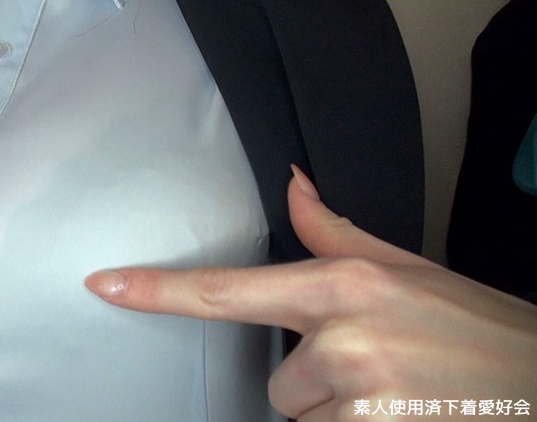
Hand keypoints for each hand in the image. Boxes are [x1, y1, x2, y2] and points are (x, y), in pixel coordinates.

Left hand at [86, 166, 536, 420]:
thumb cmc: (478, 329)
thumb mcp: (406, 270)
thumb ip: (335, 234)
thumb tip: (293, 185)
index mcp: (346, 286)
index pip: (228, 291)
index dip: (159, 291)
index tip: (105, 284)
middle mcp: (346, 341)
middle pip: (276, 386)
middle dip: (315, 386)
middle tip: (378, 374)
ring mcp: (360, 400)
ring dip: (341, 416)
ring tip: (399, 397)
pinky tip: (402, 417)